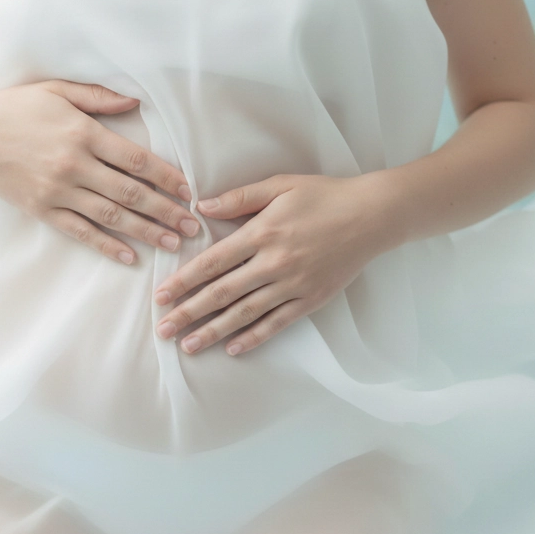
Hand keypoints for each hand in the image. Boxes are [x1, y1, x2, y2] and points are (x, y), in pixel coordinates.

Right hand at [0, 80, 201, 263]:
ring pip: (111, 215)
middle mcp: (75, 164)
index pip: (137, 160)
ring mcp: (58, 191)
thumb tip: (137, 102)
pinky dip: (106, 245)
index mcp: (84, 133)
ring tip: (173, 244)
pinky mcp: (43, 210)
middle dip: (166, 211)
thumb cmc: (17, 108)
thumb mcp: (58, 91)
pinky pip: (80, 232)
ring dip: (146, 232)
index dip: (167, 177)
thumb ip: (99, 97)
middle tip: (193, 226)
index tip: (189, 191)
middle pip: (131, 192)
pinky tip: (129, 256)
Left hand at [153, 173, 391, 354]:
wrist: (373, 215)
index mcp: (261, 233)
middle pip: (221, 293)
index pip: (212, 262)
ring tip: (188, 345)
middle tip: (162, 330)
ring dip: (213, 331)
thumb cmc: (324, 195)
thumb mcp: (280, 185)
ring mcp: (292, 285)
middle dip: (188, 313)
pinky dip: (253, 337)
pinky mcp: (310, 299)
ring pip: (244, 314)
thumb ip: (239, 198)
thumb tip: (202, 207)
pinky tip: (232, 348)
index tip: (161, 296)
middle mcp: (273, 263)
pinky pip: (276, 323)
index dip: (183, 281)